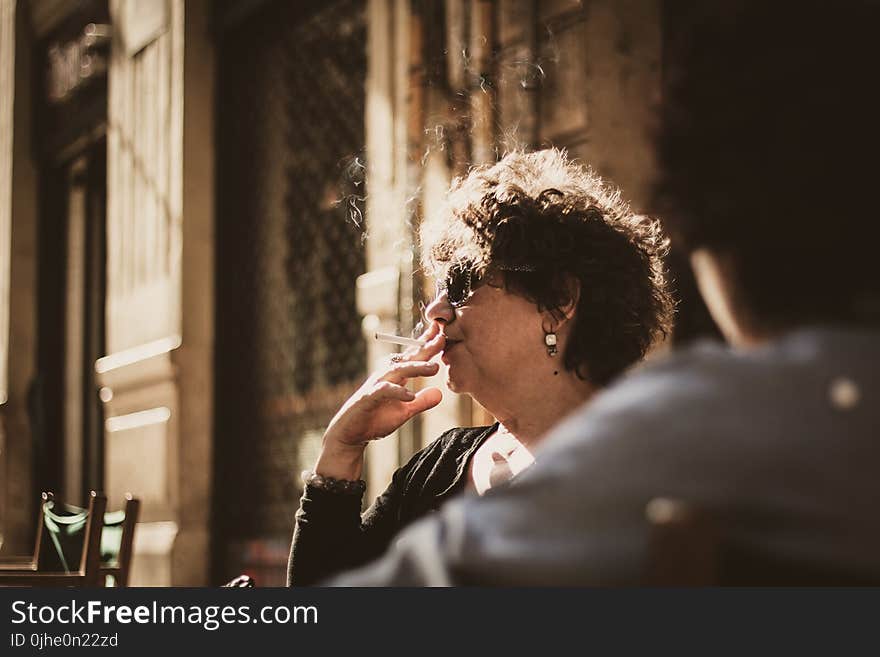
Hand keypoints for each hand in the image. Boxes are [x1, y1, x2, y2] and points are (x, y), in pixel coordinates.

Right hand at [315, 324, 444, 478]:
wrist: (350, 435)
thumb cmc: (375, 419)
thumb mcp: (404, 412)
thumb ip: (421, 402)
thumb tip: (440, 394)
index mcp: (396, 376)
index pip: (413, 357)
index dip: (426, 344)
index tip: (442, 332)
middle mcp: (386, 376)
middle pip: (408, 358)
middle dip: (425, 347)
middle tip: (442, 338)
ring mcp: (376, 385)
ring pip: (398, 371)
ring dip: (416, 368)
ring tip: (434, 368)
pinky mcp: (368, 398)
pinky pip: (383, 391)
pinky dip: (397, 392)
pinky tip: (410, 396)